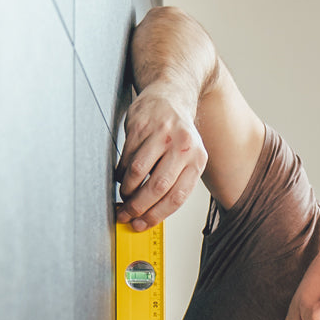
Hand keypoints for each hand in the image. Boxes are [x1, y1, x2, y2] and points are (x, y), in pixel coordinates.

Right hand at [116, 88, 207, 229]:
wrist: (170, 95)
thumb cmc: (177, 134)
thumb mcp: (187, 158)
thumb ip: (175, 184)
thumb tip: (150, 216)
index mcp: (197, 160)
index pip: (176, 197)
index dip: (156, 215)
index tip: (141, 224)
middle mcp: (183, 146)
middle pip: (157, 187)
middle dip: (138, 206)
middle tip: (126, 214)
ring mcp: (161, 134)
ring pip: (138, 172)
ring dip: (127, 190)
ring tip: (124, 195)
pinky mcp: (141, 124)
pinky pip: (127, 156)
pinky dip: (121, 172)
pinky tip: (122, 176)